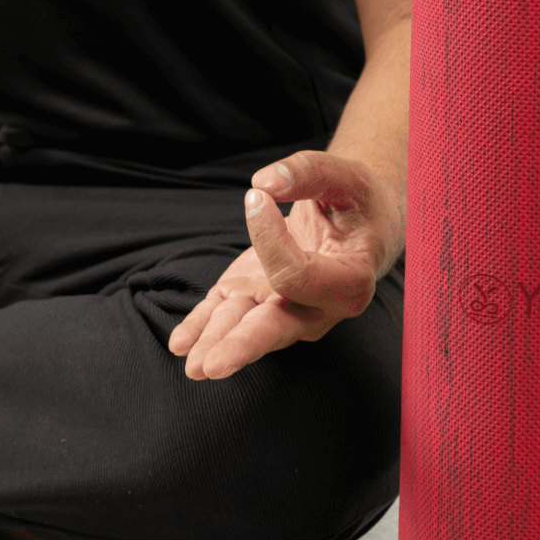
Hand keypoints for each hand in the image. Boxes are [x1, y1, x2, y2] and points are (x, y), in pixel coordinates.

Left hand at [169, 151, 401, 379]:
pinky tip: (181, 345)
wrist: (357, 226)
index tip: (256, 197)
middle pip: (275, 328)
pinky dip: (201, 329)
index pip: (298, 275)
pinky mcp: (252, 298)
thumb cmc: (358, 204)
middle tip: (214, 366)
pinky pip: (224, 317)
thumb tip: (266, 183)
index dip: (270, 239)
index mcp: (349, 282)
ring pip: (244, 327)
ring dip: (215, 345)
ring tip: (193, 367)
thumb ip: (311, 173)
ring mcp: (282, 308)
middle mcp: (316, 307)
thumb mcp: (347, 178)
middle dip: (243, 345)